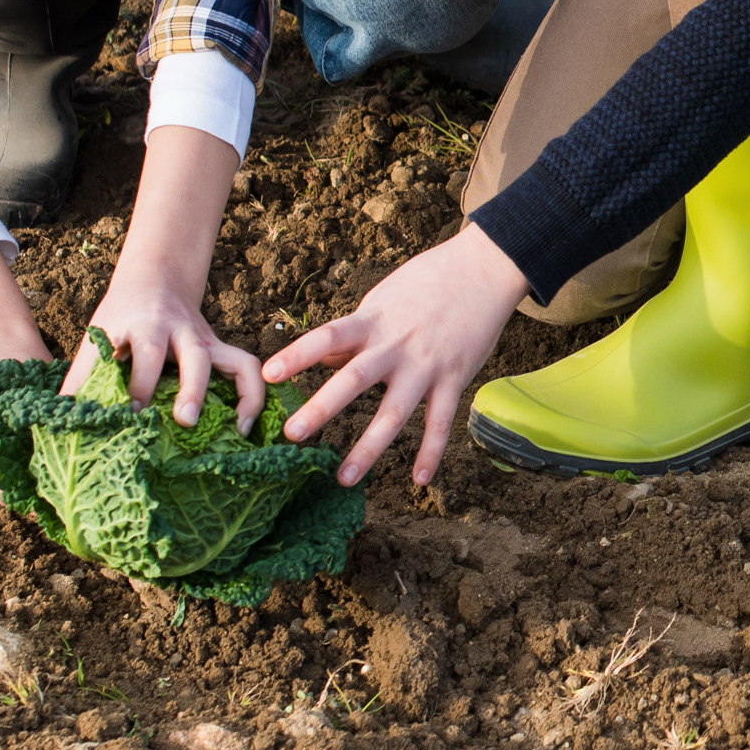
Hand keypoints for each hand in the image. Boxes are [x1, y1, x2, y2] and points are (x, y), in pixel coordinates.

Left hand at [67, 123, 261, 427]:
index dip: (140, 383)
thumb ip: (81, 376)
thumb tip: (57, 419)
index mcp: (143, 326)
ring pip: (233, 361)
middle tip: (183, 422)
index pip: (145, 351)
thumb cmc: (119, 318)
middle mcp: (179, 332)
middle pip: (193, 357)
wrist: (155, 279)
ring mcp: (205, 341)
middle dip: (192, 389)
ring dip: (239, 395)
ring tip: (235, 432)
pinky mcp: (221, 350)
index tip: (131, 414)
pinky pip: (248, 369)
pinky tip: (245, 427)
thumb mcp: (96, 336)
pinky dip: (254, 395)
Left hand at [262, 225, 528, 485]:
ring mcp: (425, 365)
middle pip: (353, 380)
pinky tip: (419, 480)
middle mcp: (395, 346)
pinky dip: (431, 452)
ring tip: (344, 478)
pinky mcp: (454, 379)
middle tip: (292, 435)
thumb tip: (322, 362)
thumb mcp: (382, 299)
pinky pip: (441, 422)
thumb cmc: (427, 281)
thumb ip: (353, 333)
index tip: (267, 375)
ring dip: (368, 448)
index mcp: (372, 322)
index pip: (326, 337)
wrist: (482, 269)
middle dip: (321, 408)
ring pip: (394, 413)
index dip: (297, 355)